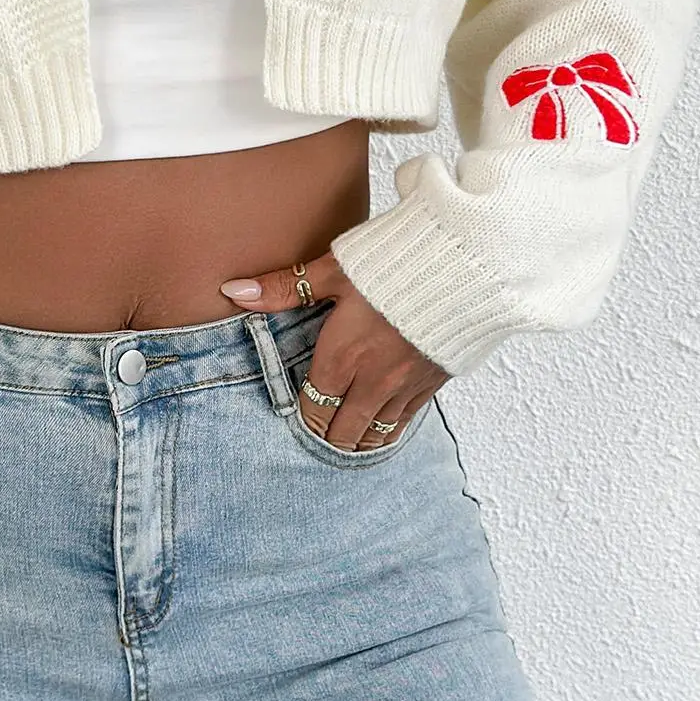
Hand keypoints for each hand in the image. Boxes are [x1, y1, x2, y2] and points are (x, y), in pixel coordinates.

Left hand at [220, 249, 448, 451]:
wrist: (465, 263)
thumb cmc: (397, 260)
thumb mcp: (335, 269)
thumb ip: (283, 288)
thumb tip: (234, 290)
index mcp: (342, 357)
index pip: (313, 410)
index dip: (302, 419)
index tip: (297, 415)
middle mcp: (373, 381)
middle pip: (342, 434)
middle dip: (326, 436)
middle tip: (317, 432)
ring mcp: (406, 386)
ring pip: (374, 436)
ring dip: (356, 440)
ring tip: (344, 438)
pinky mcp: (434, 383)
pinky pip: (405, 423)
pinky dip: (388, 430)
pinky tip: (380, 426)